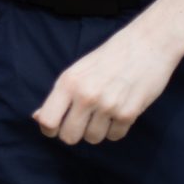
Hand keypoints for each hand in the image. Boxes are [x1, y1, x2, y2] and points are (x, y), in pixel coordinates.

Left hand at [32, 17, 183, 144]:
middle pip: (69, 136)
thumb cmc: (107, 59)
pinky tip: (118, 112)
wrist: (146, 44)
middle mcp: (86, 95)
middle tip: (82, 121)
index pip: (48, 121)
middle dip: (74, 133)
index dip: (49, 130)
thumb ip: (58, 97)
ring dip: (96, 130)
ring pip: (93, 139)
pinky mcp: (129, 113)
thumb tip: (38, 118)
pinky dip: (115, 129)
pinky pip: (115, 136)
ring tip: (103, 113)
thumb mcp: (76, 72)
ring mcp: (108, 105)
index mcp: (68, 83)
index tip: (56, 128)